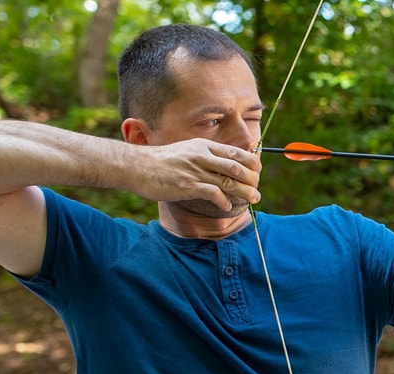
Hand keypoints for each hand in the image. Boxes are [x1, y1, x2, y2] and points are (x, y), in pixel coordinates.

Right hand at [136, 138, 261, 211]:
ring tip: (252, 200)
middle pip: (237, 167)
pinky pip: (213, 193)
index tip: (257, 173)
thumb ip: (204, 157)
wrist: (136, 166)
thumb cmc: (162, 162)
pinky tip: (226, 206)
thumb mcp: (186, 152)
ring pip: (229, 181)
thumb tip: (223, 165)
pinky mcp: (187, 185)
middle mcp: (202, 156)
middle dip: (252, 181)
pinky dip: (224, 201)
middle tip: (257, 191)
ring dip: (244, 192)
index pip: (236, 152)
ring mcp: (195, 170)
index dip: (251, 164)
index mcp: (204, 146)